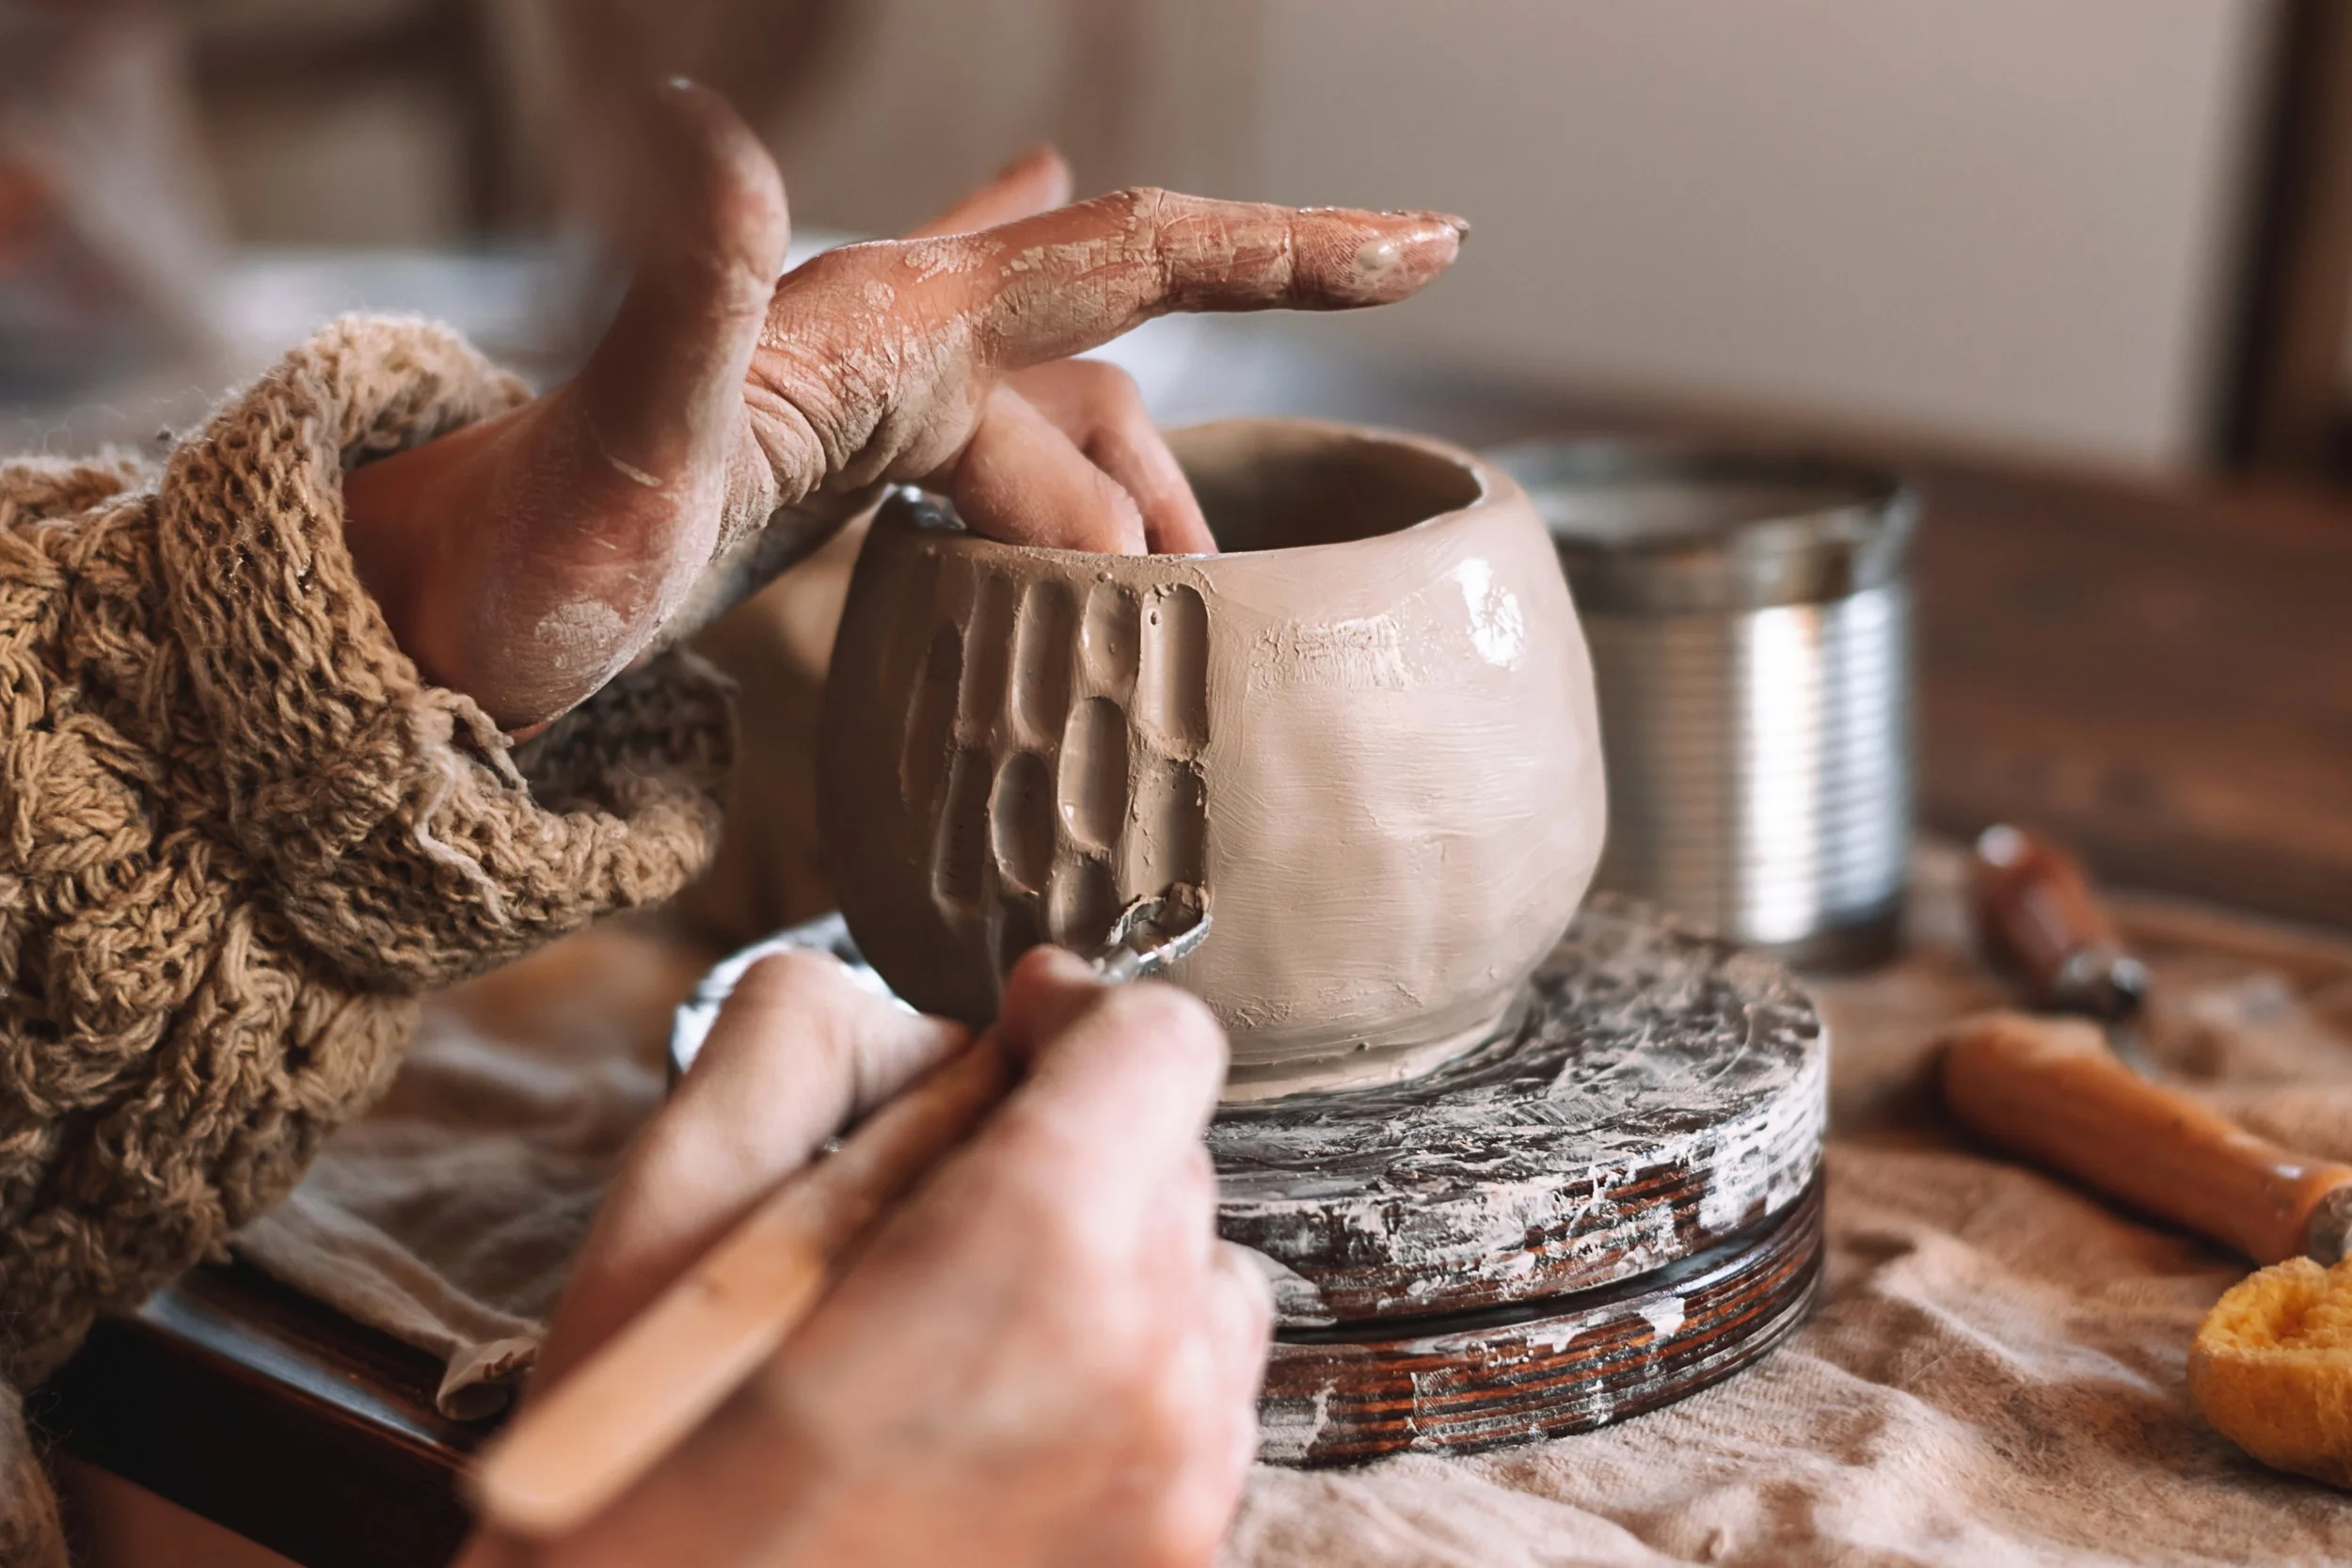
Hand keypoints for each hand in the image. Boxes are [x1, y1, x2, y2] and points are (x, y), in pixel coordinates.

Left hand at [343, 80, 1464, 729]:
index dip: (1281, 249)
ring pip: (1072, 408)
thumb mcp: (615, 441)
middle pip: (1124, 322)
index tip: (1425, 244)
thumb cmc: (526, 558)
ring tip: (1206, 563)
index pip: (1122, 258)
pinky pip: (1001, 430)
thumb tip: (704, 116)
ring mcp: (871, 395)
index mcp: (886, 324)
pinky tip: (1098, 411)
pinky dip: (1074, 438)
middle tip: (1398, 310)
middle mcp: (892, 336)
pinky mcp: (847, 454)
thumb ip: (682, 288)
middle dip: (1266, 308)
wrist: (434, 612)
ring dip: (1151, 474)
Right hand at [457, 945, 1266, 1567]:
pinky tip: (983, 1430)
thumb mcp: (669, 1216)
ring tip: (954, 1335)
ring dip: (1106, 1271)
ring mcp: (1180, 1489)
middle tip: (927, 1208)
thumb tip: (918, 1014)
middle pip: (1174, 1164)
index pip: (1163, 1041)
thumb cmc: (636, 1488)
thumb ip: (801, 1043)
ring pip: (1201, 1289)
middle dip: (1066, 1148)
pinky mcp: (1176, 1564)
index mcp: (1035, 1249)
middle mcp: (1149, 1369)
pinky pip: (1194, 1414)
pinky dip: (1118, 1385)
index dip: (1074, 1014)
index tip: (1006, 1038)